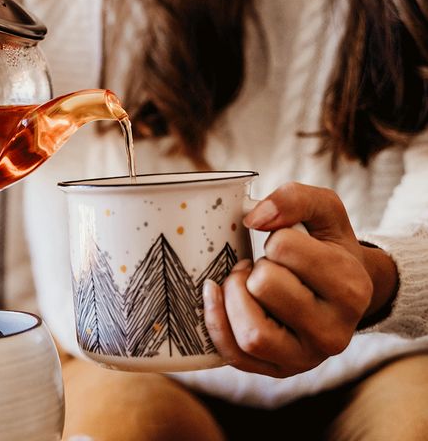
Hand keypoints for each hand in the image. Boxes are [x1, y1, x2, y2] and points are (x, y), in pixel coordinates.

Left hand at [203, 182, 397, 377]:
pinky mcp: (278, 371)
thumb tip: (253, 217)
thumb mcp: (325, 212)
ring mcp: (306, 358)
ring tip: (243, 283)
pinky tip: (216, 296)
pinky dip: (216, 322)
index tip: (285, 246)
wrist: (340, 294)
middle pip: (265, 286)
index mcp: (351, 288)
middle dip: (253, 268)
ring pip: (251, 333)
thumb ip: (296, 198)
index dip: (275, 239)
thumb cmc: (326, 248)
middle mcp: (335, 332)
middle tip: (261, 265)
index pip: (284, 247)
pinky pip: (234, 355)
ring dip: (233, 296)